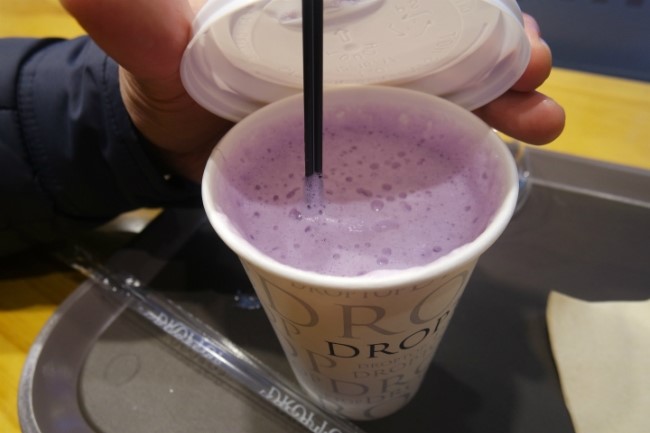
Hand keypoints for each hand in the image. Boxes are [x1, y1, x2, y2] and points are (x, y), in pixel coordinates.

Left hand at [61, 2, 563, 183]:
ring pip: (450, 95)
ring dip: (500, 106)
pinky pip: (428, 149)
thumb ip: (140, 21)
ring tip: (540, 120)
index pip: (400, 4)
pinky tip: (502, 165)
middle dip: (494, 55)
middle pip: (442, 44)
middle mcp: (359, 54)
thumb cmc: (174, 87)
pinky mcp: (370, 153)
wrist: (174, 151)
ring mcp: (371, 104)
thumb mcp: (161, 47)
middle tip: (535, 69)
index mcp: (320, 18)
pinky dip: (467, 155)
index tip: (494, 17)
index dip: (452, 7)